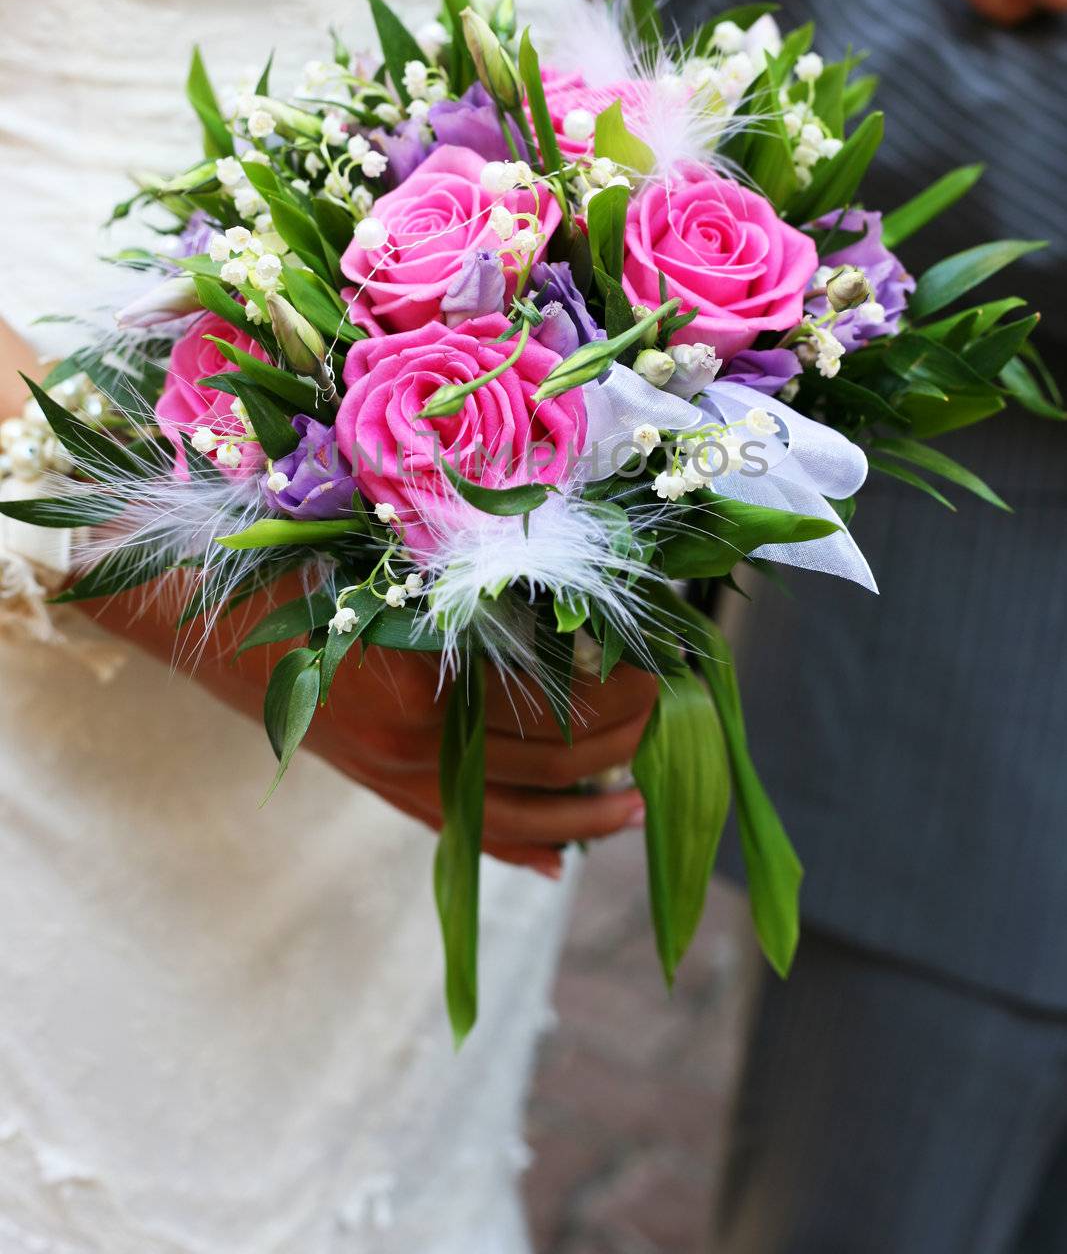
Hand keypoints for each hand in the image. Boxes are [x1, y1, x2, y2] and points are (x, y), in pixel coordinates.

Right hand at [90, 581, 654, 878]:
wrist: (192, 609)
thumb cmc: (295, 559)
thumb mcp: (395, 561)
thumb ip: (479, 592)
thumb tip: (575, 610)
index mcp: (427, 682)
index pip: (556, 709)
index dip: (621, 692)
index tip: (662, 658)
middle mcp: (415, 746)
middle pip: (549, 767)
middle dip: (621, 744)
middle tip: (664, 707)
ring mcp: (393, 777)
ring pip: (512, 819)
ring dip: (583, 816)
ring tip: (634, 806)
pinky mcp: (376, 786)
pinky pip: (458, 833)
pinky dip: (513, 850)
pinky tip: (555, 861)